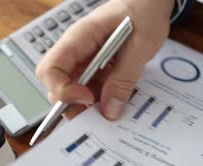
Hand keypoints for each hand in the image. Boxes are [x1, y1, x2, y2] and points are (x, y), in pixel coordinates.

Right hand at [35, 0, 173, 119]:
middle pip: (57, 85)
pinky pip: (93, 90)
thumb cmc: (144, 11)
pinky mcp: (98, 68)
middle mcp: (77, 50)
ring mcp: (86, 60)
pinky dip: (103, 101)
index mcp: (79, 38)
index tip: (88, 100)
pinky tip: (118, 103)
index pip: (50, 69)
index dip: (62, 91)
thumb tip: (110, 110)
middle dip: (73, 105)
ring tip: (112, 111)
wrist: (151, 2)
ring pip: (75, 92)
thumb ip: (125, 78)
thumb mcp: (140, 45)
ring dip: (90, 106)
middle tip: (98, 116)